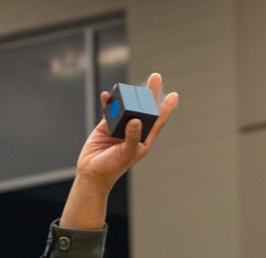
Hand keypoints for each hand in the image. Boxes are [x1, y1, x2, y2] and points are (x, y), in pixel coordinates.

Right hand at [61, 72, 178, 227]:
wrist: (92, 172)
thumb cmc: (112, 167)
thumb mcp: (126, 153)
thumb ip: (132, 137)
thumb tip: (136, 119)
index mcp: (144, 140)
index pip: (157, 121)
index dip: (166, 108)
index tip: (174, 95)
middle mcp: (134, 131)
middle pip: (144, 108)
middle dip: (149, 92)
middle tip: (156, 76)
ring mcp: (120, 126)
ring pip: (127, 105)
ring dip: (127, 94)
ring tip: (127, 85)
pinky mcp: (107, 124)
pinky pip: (110, 108)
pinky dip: (109, 101)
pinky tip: (107, 95)